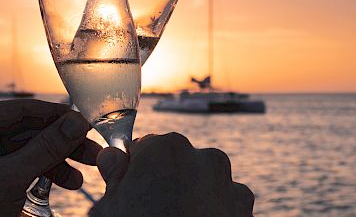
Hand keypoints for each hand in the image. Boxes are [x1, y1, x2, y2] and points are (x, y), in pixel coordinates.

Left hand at [0, 99, 101, 216]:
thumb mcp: (8, 177)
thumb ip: (45, 147)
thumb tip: (77, 122)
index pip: (21, 110)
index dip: (56, 115)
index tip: (84, 121)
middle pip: (31, 131)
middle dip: (63, 144)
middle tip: (91, 149)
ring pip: (33, 150)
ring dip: (61, 161)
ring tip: (84, 172)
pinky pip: (27, 166)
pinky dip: (49, 173)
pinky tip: (69, 181)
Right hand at [90, 133, 253, 216]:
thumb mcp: (112, 207)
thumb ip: (115, 176)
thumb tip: (112, 157)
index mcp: (166, 149)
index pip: (146, 146)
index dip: (136, 168)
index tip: (131, 186)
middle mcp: (201, 156)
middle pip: (178, 161)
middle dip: (166, 178)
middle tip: (151, 208)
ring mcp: (227, 180)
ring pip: (203, 178)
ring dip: (192, 192)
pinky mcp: (244, 204)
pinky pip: (224, 199)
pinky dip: (214, 209)